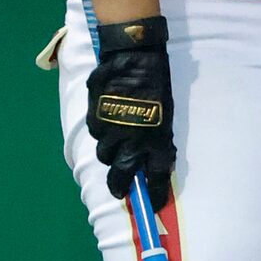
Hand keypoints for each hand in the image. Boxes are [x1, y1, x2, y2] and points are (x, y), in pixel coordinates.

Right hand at [86, 16, 174, 210]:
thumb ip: (159, 137)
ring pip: (105, 154)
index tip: (152, 204)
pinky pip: (95, 133)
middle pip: (121, 175)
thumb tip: (157, 158)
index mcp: (156, 140)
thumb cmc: (158, 82)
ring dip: (111, 152)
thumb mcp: (167, 114)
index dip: (153, 193)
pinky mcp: (94, 118)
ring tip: (116, 142)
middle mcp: (131, 141)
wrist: (135, 56)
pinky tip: (107, 121)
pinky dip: (101, 132)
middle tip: (121, 191)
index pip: (155, 176)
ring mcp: (109, 130)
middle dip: (120, 185)